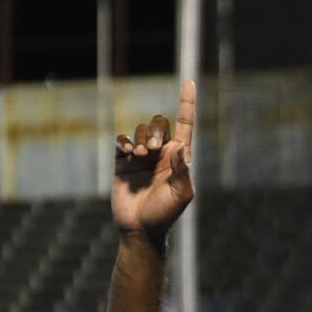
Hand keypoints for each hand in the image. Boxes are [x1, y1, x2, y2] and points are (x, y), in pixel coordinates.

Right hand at [112, 80, 195, 243]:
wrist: (140, 229)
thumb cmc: (165, 214)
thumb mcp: (181, 195)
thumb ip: (182, 171)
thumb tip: (181, 148)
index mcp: (179, 157)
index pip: (184, 125)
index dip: (187, 104)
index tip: (189, 82)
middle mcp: (161, 152)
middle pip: (159, 123)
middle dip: (155, 131)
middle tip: (152, 151)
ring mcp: (141, 156)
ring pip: (139, 130)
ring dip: (140, 139)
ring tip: (139, 156)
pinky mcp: (123, 161)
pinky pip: (122, 139)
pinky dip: (124, 141)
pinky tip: (127, 153)